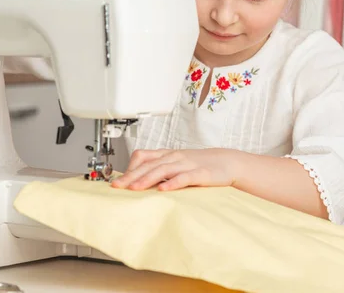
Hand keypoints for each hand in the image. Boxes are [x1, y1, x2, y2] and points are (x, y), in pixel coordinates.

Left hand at [111, 148, 240, 190]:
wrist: (227, 162)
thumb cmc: (199, 165)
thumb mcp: (177, 164)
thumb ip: (160, 170)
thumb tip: (139, 182)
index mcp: (167, 154)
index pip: (143, 157)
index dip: (129, 168)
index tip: (117, 180)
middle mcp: (174, 157)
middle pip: (149, 164)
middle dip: (131, 176)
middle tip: (117, 186)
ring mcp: (187, 164)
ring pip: (163, 169)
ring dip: (147, 179)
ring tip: (134, 188)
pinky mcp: (200, 173)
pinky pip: (184, 177)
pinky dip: (172, 182)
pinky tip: (163, 189)